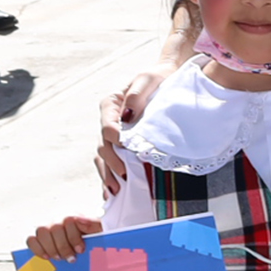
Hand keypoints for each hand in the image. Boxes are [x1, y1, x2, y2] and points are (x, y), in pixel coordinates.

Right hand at [28, 215, 102, 261]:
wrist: (86, 239)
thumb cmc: (91, 235)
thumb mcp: (98, 229)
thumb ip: (94, 223)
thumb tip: (81, 220)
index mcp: (73, 215)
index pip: (69, 221)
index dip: (74, 237)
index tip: (80, 249)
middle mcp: (58, 218)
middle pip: (55, 228)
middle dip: (63, 246)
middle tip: (71, 258)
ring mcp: (48, 226)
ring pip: (42, 231)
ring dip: (50, 248)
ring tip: (59, 258)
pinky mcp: (39, 237)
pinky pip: (31, 239)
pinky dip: (37, 249)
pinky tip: (46, 257)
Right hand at [96, 31, 194, 192]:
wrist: (167, 80)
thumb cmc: (157, 78)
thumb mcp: (147, 80)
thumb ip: (135, 95)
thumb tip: (127, 115)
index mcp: (111, 105)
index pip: (107, 125)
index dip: (113, 136)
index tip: (122, 144)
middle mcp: (109, 122)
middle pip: (103, 145)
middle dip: (111, 162)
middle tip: (123, 175)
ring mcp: (114, 135)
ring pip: (104, 157)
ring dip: (108, 174)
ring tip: (116, 190)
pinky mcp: (122, 146)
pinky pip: (112, 163)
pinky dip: (110, 177)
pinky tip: (113, 192)